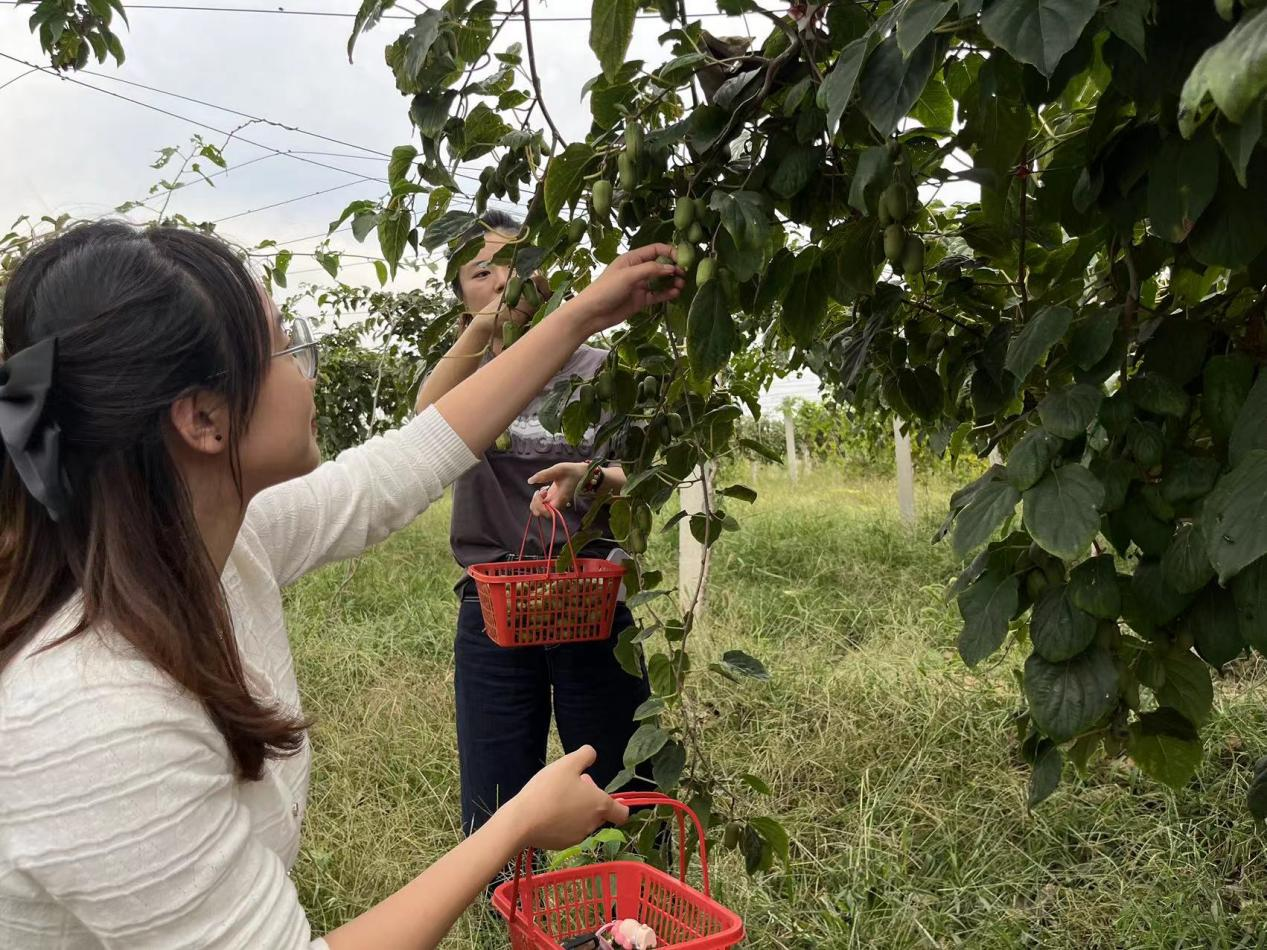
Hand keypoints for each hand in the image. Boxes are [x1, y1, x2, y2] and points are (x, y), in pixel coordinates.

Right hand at [501, 746, 629, 850]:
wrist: (522, 821)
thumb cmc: (549, 790)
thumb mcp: (568, 763)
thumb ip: (585, 755)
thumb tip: (592, 754)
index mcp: (600, 806)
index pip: (622, 813)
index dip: (618, 804)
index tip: (600, 794)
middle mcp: (593, 825)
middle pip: (600, 813)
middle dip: (589, 799)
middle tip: (571, 786)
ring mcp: (578, 837)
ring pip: (584, 822)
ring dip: (576, 810)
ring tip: (556, 797)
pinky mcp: (562, 845)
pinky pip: (568, 831)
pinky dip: (563, 823)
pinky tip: (547, 812)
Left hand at [528, 462, 586, 515]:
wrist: (581, 473)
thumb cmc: (572, 471)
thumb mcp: (558, 469)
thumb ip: (544, 474)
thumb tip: (530, 481)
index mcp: (560, 499)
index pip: (547, 513)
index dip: (539, 506)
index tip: (539, 493)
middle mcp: (557, 503)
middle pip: (542, 514)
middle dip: (535, 505)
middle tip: (537, 493)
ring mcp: (555, 502)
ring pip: (541, 510)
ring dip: (536, 502)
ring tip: (540, 491)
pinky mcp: (553, 499)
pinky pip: (543, 505)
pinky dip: (539, 499)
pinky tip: (543, 490)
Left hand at [569, 245, 683, 335]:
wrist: (592, 313)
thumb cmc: (606, 289)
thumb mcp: (628, 275)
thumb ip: (651, 269)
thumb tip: (672, 267)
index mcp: (632, 258)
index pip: (656, 249)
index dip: (670, 252)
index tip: (682, 260)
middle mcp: (637, 270)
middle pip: (661, 264)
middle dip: (674, 267)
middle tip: (685, 274)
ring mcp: (640, 285)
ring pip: (661, 280)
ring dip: (672, 281)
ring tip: (681, 285)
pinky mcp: (641, 300)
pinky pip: (658, 294)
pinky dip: (667, 293)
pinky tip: (675, 293)